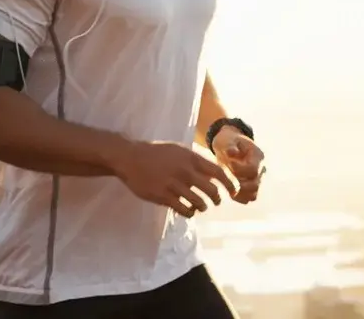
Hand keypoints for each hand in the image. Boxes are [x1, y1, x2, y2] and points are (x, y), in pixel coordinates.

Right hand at [110, 140, 237, 217]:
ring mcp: (174, 184)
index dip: (230, 184)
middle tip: (215, 202)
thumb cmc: (155, 153)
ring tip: (200, 206)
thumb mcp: (178, 150)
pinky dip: (189, 212)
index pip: (218, 172)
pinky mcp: (163, 196)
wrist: (129, 158)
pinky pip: (184, 209)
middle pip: (212, 191)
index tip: (234, 192)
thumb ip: (195, 161)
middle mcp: (185, 171)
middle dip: (217, 199)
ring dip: (202, 207)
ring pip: (199, 202)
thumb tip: (213, 175)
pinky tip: (187, 210)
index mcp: (190, 158)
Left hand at [211, 126, 264, 203]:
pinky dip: (237, 197)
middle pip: (255, 185)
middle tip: (227, 177)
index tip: (229, 163)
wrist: (229, 146)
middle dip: (238, 183)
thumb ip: (229, 146)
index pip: (253, 169)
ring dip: (238, 192)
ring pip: (253, 195)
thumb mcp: (227, 140)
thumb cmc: (228, 141)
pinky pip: (247, 199)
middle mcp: (261, 170)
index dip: (239, 169)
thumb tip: (232, 153)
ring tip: (227, 183)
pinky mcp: (251, 188)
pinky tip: (228, 189)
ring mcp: (257, 180)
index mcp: (258, 156)